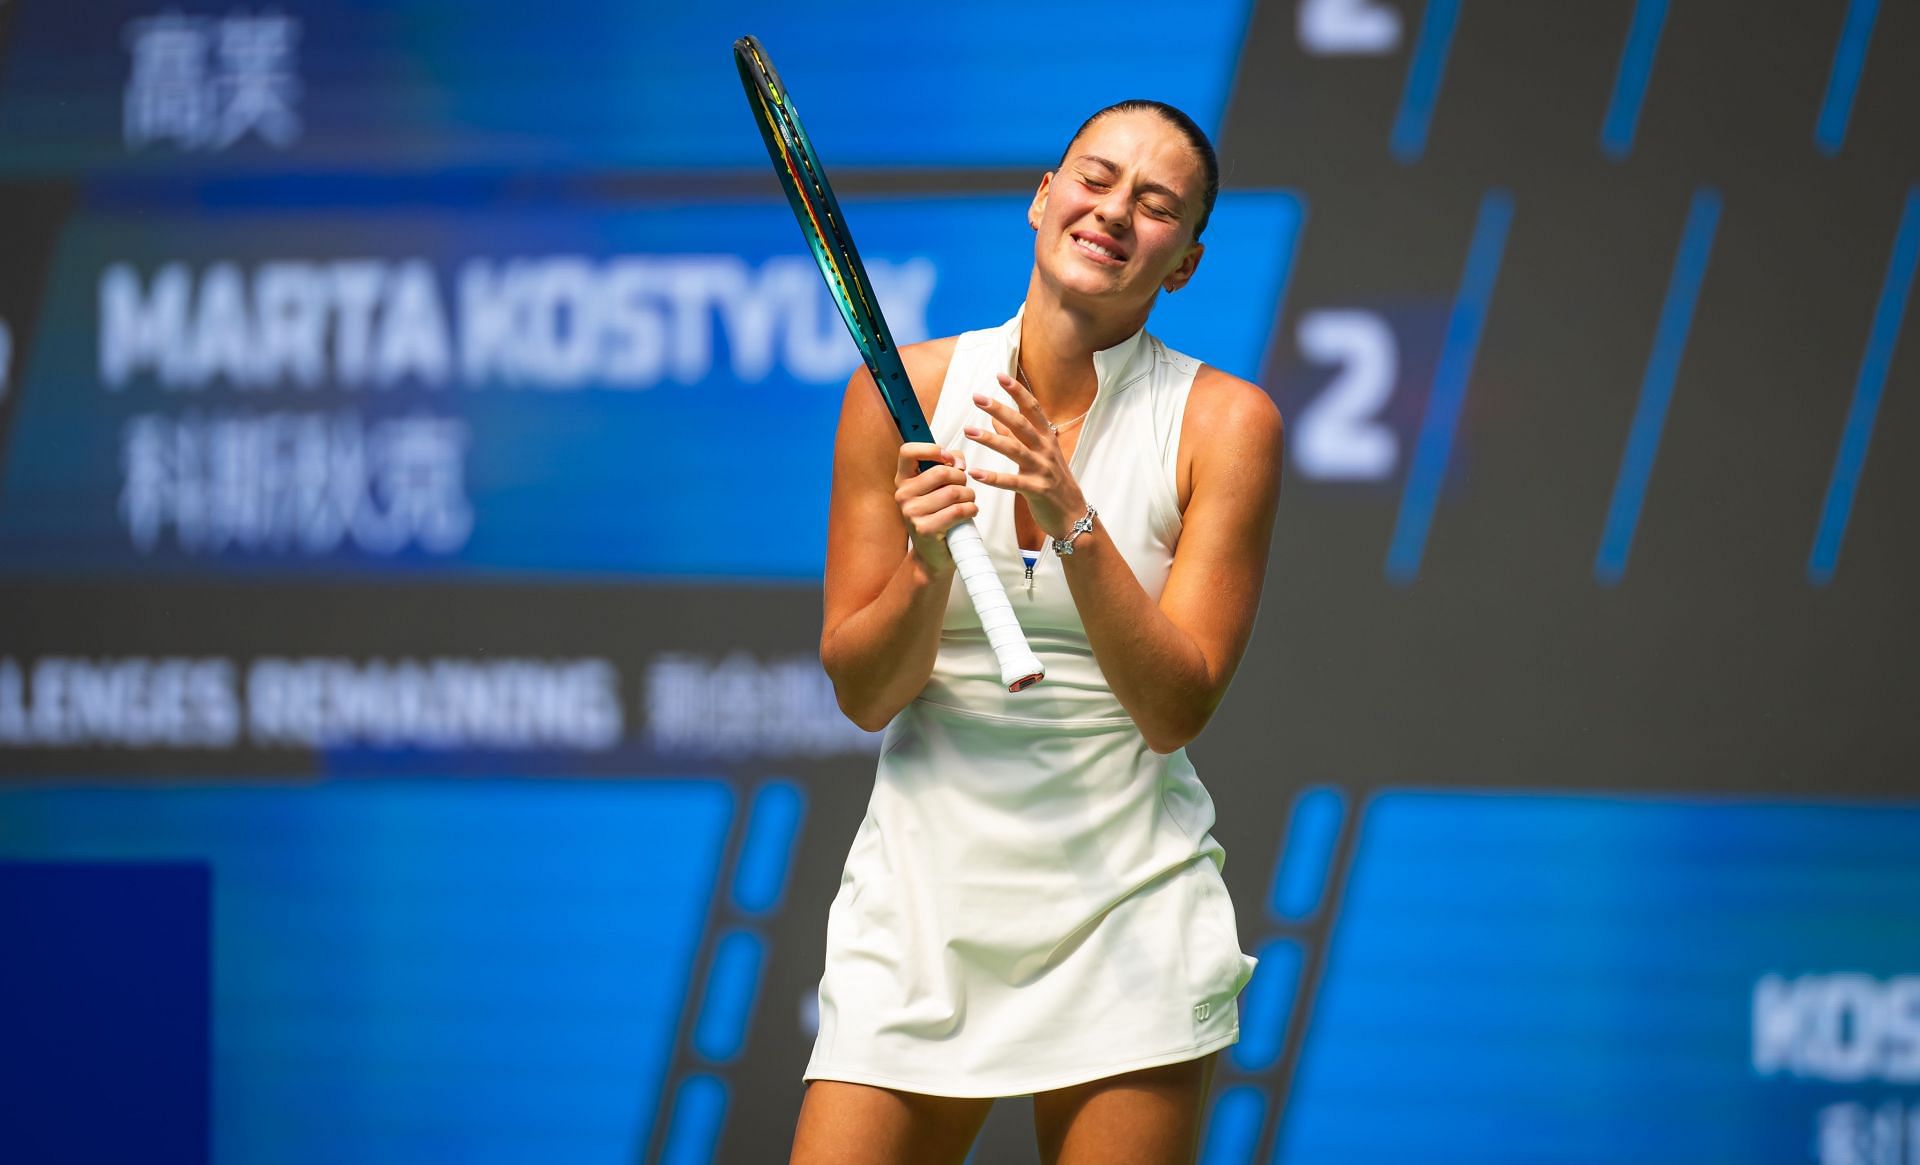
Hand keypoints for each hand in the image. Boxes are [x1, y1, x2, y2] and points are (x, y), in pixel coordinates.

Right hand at [893, 442, 975, 575]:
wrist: (932, 553)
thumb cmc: (939, 514)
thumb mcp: (939, 486)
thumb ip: (949, 463)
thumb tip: (958, 460)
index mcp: (904, 479)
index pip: (908, 451)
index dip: (932, 449)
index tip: (948, 459)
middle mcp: (903, 494)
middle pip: (941, 472)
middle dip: (961, 478)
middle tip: (963, 488)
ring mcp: (912, 513)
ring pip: (953, 492)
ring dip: (969, 496)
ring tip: (967, 502)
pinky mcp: (925, 529)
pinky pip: (957, 511)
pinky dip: (971, 510)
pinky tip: (969, 513)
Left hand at [961, 373, 1087, 538]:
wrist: (1074, 515)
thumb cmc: (1054, 483)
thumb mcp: (1040, 455)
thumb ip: (1017, 437)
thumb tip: (996, 419)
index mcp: (1047, 439)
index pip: (1032, 409)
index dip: (1017, 391)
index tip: (1000, 376)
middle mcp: (1046, 450)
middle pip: (1022, 424)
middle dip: (1000, 409)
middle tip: (978, 397)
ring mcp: (1043, 470)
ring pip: (1015, 450)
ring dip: (990, 439)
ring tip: (968, 430)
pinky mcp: (1037, 490)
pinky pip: (1012, 482)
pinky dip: (993, 477)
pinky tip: (975, 473)